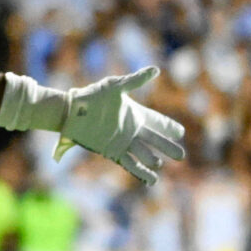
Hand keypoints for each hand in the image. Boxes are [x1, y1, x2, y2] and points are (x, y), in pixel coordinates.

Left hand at [56, 67, 185, 184]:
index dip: (168, 127)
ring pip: (143, 154)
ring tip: (162, 165)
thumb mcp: (115, 86)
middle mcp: (130, 129)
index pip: (157, 121)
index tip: (180, 132)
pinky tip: (151, 180)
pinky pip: (130, 164)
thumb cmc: (91, 96)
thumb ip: (135, 81)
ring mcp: (122, 142)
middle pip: (154, 140)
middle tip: (181, 156)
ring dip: (153, 160)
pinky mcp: (112, 152)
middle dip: (167, 147)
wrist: (70, 112)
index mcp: (134, 114)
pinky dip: (140, 172)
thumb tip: (155, 70)